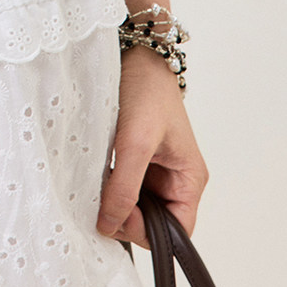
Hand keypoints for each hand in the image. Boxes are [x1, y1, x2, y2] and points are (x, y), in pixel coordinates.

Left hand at [97, 47, 207, 245]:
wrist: (134, 54)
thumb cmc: (146, 90)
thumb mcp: (135, 141)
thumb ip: (124, 187)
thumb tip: (111, 224)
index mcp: (189, 180)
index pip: (176, 232)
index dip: (147, 231)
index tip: (117, 216)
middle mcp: (174, 179)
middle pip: (152, 222)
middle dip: (125, 217)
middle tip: (101, 200)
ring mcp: (154, 171)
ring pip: (134, 206)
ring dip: (114, 200)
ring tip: (98, 181)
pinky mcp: (134, 160)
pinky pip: (122, 187)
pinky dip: (107, 186)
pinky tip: (97, 173)